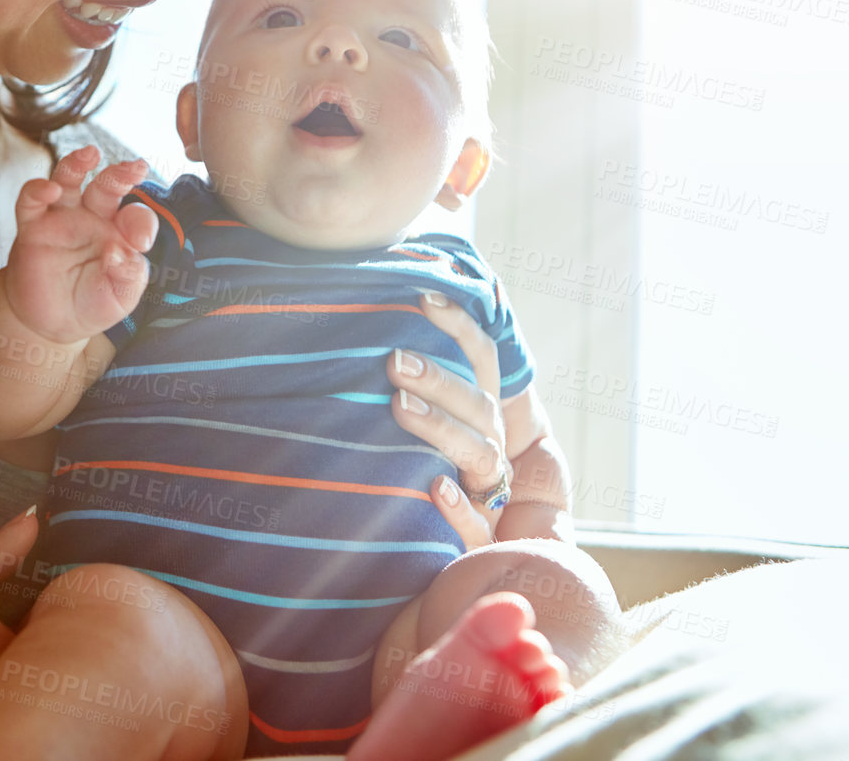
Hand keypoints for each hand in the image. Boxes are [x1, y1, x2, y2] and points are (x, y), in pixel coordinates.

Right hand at [3, 145, 157, 345]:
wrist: (50, 325)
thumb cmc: (92, 305)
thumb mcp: (121, 297)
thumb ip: (129, 277)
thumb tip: (120, 252)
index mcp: (119, 233)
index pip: (135, 216)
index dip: (141, 223)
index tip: (141, 243)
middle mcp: (92, 218)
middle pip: (106, 186)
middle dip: (120, 175)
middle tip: (135, 168)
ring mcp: (61, 219)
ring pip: (68, 179)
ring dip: (77, 163)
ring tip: (90, 153)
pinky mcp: (32, 227)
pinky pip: (31, 200)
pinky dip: (38, 190)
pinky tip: (49, 189)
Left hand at [387, 290, 508, 549]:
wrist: (421, 551)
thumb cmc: (397, 470)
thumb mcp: (407, 421)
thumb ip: (402, 382)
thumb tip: (359, 318)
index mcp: (478, 410)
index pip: (481, 359)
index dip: (460, 326)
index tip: (423, 298)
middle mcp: (489, 443)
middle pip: (478, 403)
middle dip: (438, 378)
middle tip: (393, 359)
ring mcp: (486, 488)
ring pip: (479, 451)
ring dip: (440, 426)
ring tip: (398, 405)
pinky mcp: (475, 536)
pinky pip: (477, 526)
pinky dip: (457, 508)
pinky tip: (433, 487)